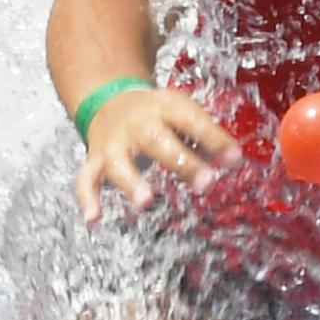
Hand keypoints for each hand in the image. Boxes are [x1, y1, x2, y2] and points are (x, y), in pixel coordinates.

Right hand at [77, 84, 240, 219]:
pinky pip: (86, 180)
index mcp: (163, 106)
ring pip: (118, 162)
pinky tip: (94, 219)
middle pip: (157, 140)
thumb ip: (207, 135)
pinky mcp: (95, 160)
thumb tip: (233, 160)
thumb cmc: (157, 114)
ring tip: (145, 202)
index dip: (213, 139)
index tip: (234, 160)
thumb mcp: (182, 112)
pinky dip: (87, 198)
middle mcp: (136, 123)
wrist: (109, 100)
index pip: (191, 119)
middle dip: (181, 162)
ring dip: (131, 182)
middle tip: (205, 184)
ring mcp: (113, 143)